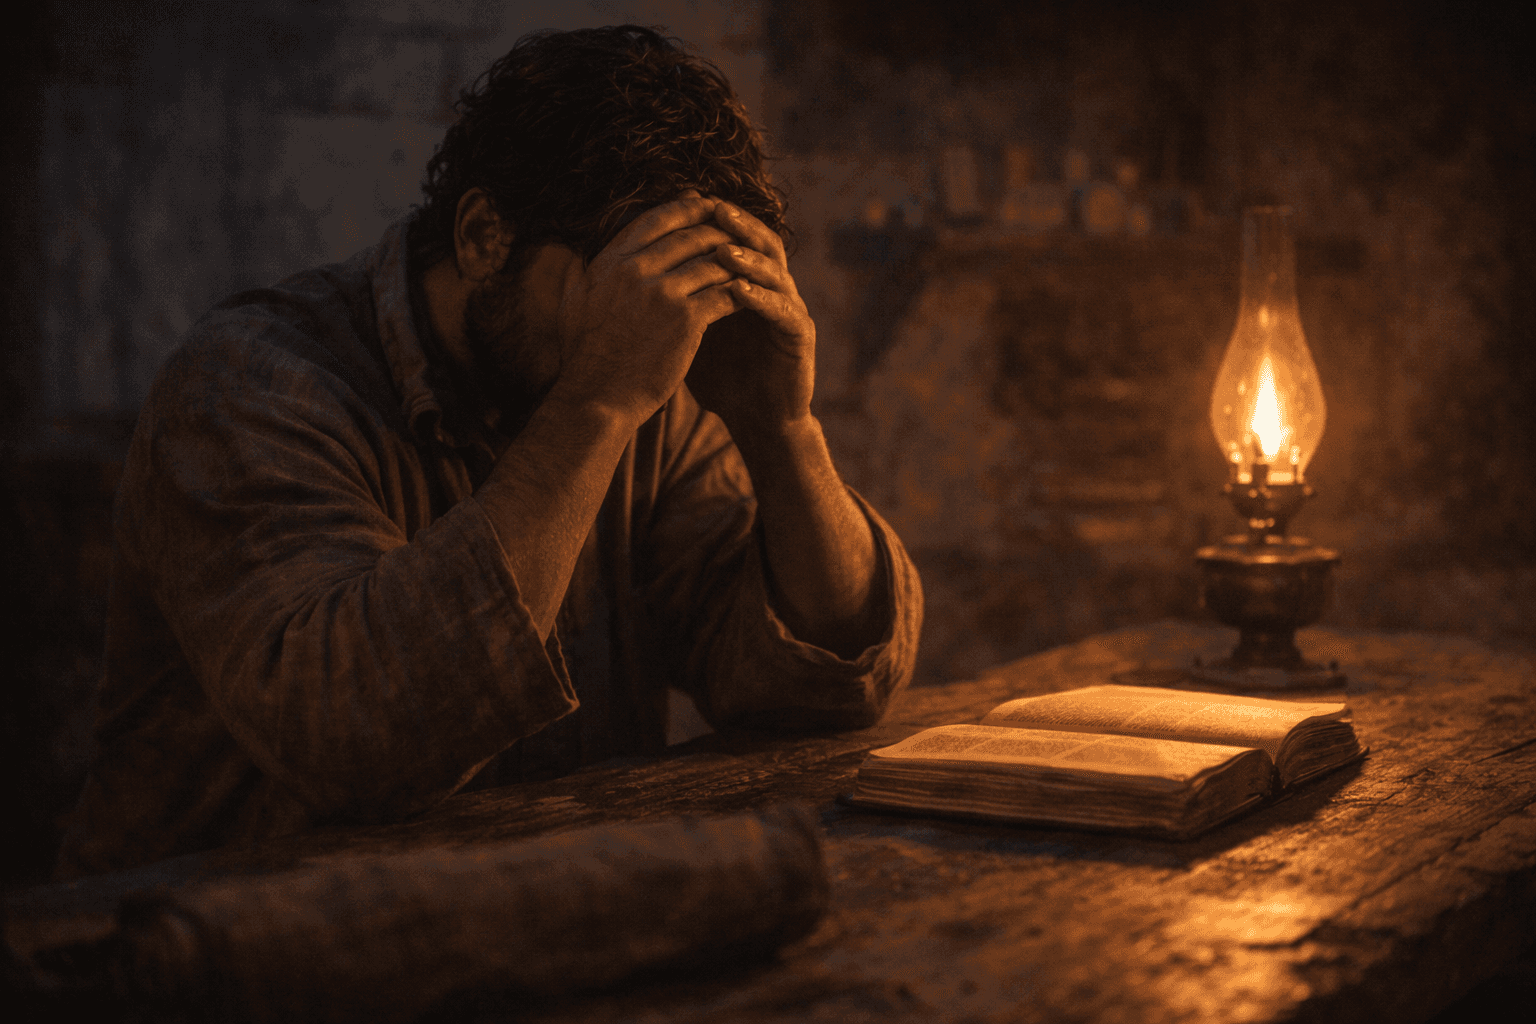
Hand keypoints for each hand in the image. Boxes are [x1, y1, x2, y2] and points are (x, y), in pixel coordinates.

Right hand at [551, 193, 742, 423]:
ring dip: (735, 259)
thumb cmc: (582, 358)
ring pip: (712, 261)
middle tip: (738, 230)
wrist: (596, 399)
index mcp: (610, 262)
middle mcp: (636, 270)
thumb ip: (573, 273)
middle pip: (689, 235)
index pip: (655, 220)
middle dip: (718, 228)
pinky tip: (753, 294)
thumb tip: (563, 251)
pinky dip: (742, 290)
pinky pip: (724, 293)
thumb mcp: (570, 305)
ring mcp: (663, 293)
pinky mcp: (686, 320)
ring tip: (752, 262)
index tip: (703, 204)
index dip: (684, 207)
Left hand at [684, 202, 815, 437]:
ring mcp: (791, 309)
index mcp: (748, 281)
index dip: (714, 219)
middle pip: (762, 242)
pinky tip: (739, 292)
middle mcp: (773, 288)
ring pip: (775, 272)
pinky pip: (784, 311)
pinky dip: (762, 299)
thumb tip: (624, 275)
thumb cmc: (720, 375)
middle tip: (713, 210)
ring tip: (723, 250)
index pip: (735, 236)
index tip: (684, 202)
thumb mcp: (687, 331)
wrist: (756, 418)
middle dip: (738, 225)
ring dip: (749, 259)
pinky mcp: (801, 336)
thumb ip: (671, 300)